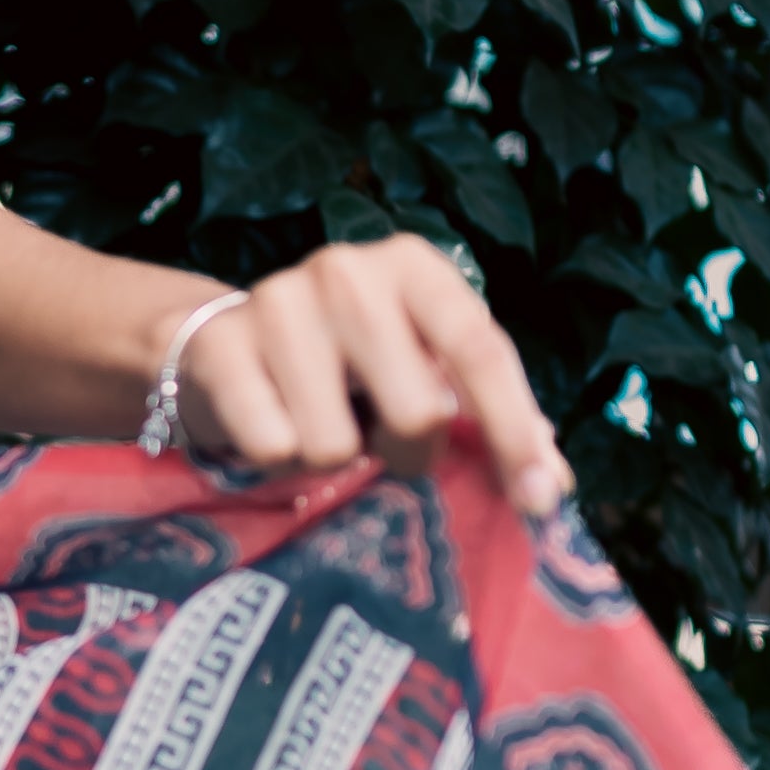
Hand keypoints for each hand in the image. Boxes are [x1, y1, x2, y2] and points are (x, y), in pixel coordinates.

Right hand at [173, 238, 567, 520]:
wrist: (218, 346)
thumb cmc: (343, 365)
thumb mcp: (419, 371)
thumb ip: (485, 418)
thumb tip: (550, 485)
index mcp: (415, 268)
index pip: (481, 350)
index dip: (513, 430)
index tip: (537, 500)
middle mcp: (349, 270)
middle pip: (418, 411)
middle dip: (408, 453)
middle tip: (380, 440)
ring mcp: (279, 301)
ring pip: (337, 445)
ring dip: (333, 459)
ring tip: (317, 425)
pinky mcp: (220, 343)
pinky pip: (273, 448)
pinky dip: (276, 462)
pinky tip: (270, 425)